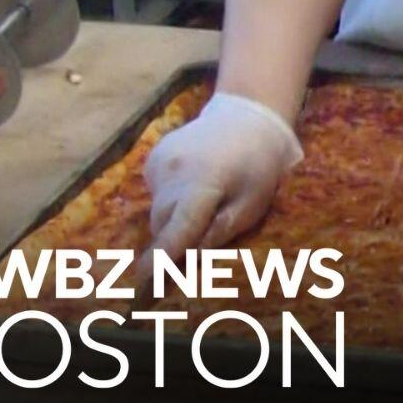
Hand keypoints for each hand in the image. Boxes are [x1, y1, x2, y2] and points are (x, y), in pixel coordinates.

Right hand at [141, 93, 302, 280]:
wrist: (246, 119)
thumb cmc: (257, 167)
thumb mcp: (251, 205)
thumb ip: (219, 233)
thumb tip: (189, 260)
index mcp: (202, 183)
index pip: (177, 229)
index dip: (162, 258)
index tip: (145, 283)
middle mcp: (173, 171)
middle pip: (162, 224)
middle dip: (170, 244)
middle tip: (183, 259)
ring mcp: (159, 162)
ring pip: (157, 210)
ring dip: (171, 222)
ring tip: (200, 210)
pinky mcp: (153, 158)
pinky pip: (156, 193)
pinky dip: (169, 201)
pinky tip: (192, 191)